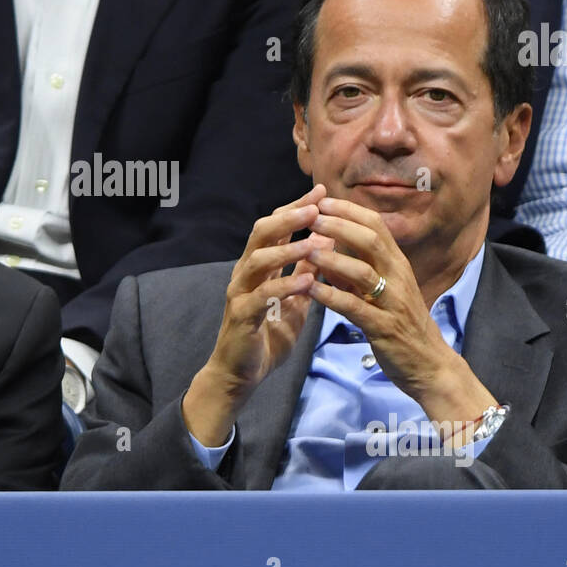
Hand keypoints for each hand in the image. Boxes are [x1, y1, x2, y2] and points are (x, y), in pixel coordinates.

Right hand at [183, 185, 331, 445]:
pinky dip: (284, 286)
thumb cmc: (267, 336)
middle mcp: (245, 274)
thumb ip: (304, 274)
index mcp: (259, 267)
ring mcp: (240, 293)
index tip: (321, 191)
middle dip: (288, 217)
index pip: (275, 227)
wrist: (242, 374)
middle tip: (315, 206)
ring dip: (288, 248)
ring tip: (315, 241)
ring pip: (259, 260)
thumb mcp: (294, 302)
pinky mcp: (241, 316)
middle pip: (262, 234)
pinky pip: (261, 295)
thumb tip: (325, 245)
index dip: (296, 208)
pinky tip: (306, 281)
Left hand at [304, 196, 495, 431]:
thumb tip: (327, 249)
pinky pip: (356, 308)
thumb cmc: (401, 325)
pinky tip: (311, 290)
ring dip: (334, 258)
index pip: (377, 226)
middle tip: (311, 216)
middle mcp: (399, 278)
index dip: (350, 211)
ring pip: (364, 272)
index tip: (322, 200)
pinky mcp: (384, 328)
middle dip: (340, 224)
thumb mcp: (381, 292)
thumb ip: (356, 271)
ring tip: (307, 249)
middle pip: (371, 241)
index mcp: (398, 265)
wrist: (429, 365)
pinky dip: (332, 297)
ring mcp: (393, 303)